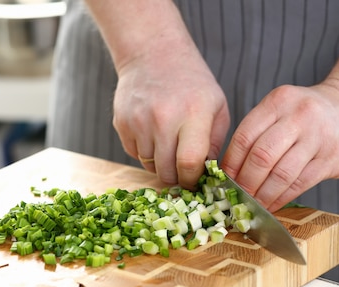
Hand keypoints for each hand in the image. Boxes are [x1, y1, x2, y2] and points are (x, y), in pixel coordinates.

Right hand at [113, 40, 229, 189]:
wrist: (153, 54)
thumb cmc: (192, 83)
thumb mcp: (217, 106)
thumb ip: (214, 143)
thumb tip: (206, 175)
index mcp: (193, 115)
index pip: (189, 164)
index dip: (192, 180)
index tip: (195, 181)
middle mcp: (163, 119)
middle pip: (166, 172)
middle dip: (176, 178)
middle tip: (183, 170)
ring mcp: (138, 122)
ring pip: (149, 166)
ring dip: (160, 164)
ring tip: (169, 146)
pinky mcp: (122, 123)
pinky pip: (134, 154)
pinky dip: (145, 152)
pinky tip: (153, 134)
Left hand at [221, 81, 338, 212]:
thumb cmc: (308, 116)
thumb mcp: (282, 110)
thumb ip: (258, 133)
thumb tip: (227, 172)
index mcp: (278, 102)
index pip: (245, 136)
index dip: (231, 164)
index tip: (222, 182)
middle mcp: (298, 116)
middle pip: (261, 156)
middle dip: (245, 183)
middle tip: (237, 198)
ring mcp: (318, 137)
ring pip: (281, 174)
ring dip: (262, 195)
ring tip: (252, 207)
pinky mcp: (332, 158)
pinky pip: (300, 183)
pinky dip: (281, 198)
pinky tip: (272, 205)